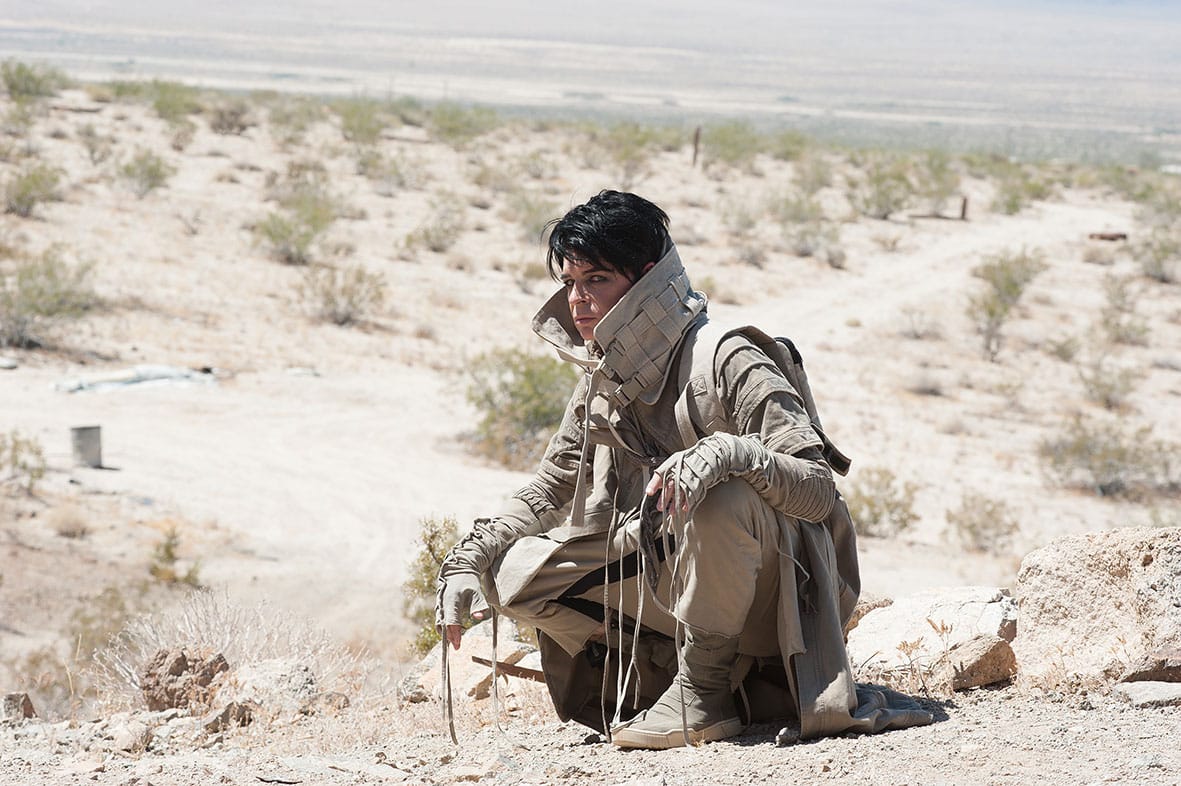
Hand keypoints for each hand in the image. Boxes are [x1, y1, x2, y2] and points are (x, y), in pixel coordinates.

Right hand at [437, 573, 488, 650]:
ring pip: (440, 622)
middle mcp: (443, 603)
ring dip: (446, 633)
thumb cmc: (469, 582)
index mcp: (452, 600)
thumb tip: (479, 617)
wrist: (458, 571)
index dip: (454, 633)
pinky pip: (440, 619)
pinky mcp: (440, 606)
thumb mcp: (476, 592)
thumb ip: (478, 605)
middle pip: (443, 624)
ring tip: (455, 641)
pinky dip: (445, 627)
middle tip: (457, 646)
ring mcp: (439, 605)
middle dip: (449, 636)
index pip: (451, 621)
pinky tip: (452, 633)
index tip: (458, 644)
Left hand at [645, 433, 761, 513]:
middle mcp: (682, 467)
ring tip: (671, 512)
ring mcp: (692, 473)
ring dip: (675, 503)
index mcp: (676, 460)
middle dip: (665, 497)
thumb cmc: (698, 457)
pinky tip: (685, 508)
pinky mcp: (702, 480)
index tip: (648, 493)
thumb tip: (660, 483)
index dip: (654, 483)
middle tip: (660, 508)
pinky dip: (688, 502)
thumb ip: (672, 470)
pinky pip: (693, 493)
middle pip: (671, 485)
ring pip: (681, 491)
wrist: (717, 453)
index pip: (661, 471)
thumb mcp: (683, 460)